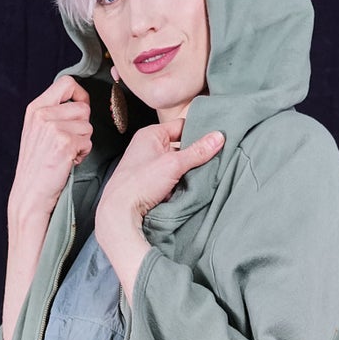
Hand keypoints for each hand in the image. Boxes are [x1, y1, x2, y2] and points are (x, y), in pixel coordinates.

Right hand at [7, 75, 93, 223]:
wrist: (29, 195)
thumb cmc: (38, 167)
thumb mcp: (38, 132)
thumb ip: (54, 113)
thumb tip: (81, 102)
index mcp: (35, 108)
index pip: (67, 83)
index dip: (80, 95)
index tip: (81, 109)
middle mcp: (42, 114)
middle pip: (83, 107)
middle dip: (82, 126)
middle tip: (68, 143)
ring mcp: (53, 128)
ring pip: (88, 126)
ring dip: (83, 142)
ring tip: (65, 155)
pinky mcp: (64, 143)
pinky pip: (88, 142)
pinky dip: (82, 154)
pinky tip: (67, 162)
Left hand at [95, 120, 223, 303]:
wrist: (119, 213)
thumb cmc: (140, 183)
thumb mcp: (173, 164)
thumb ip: (197, 151)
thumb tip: (219, 137)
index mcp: (150, 134)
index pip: (181, 126)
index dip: (199, 131)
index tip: (217, 139)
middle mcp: (148, 147)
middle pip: (181, 145)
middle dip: (196, 154)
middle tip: (216, 158)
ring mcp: (149, 166)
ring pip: (177, 164)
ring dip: (189, 170)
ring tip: (207, 173)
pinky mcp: (150, 183)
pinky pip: (171, 178)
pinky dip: (181, 182)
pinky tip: (192, 186)